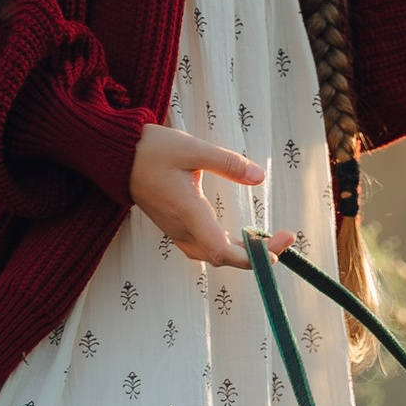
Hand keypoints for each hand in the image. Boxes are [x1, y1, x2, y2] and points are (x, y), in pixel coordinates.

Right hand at [129, 123, 268, 268]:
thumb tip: (259, 178)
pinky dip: (228, 246)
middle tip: (287, 239)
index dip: (251, 256)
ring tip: (270, 239)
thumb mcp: (192, 148)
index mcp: (186, 211)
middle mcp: (181, 228)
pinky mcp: (176, 228)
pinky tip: (244, 237)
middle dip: (257, 254)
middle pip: (222, 257)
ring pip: (214, 255)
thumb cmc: (152, 150)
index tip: (277, 248)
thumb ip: (227, 163)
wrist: (118, 157)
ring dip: (243, 253)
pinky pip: (205, 247)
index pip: (220, 250)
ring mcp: (176, 231)